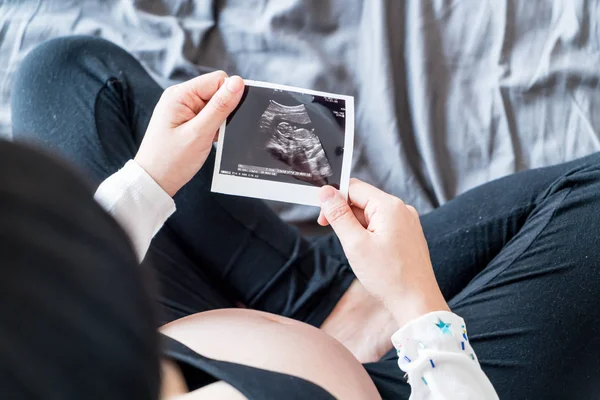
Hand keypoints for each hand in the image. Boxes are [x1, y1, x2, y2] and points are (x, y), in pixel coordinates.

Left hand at [135, 71, 244, 196]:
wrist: (154, 182)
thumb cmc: (171, 160)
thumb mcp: (200, 133)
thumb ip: (220, 106)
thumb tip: (238, 82)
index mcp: (181, 94)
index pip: (218, 80)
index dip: (230, 95)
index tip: (229, 117)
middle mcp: (181, 98)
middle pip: (217, 91)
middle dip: (225, 110)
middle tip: (217, 131)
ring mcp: (184, 110)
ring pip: (215, 106)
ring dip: (219, 121)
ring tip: (209, 138)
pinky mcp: (187, 121)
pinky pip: (209, 117)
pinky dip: (214, 128)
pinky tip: (207, 141)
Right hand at [318, 179, 448, 325]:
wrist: (417, 304)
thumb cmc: (389, 277)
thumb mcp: (355, 244)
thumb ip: (339, 215)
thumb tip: (325, 192)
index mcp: (390, 206)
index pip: (354, 188)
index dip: (334, 199)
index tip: (322, 219)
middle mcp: (401, 209)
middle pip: (362, 200)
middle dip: (345, 216)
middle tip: (340, 240)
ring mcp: (407, 222)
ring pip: (371, 215)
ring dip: (357, 228)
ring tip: (360, 253)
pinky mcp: (407, 235)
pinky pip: (381, 226)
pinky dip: (369, 236)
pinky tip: (370, 255)